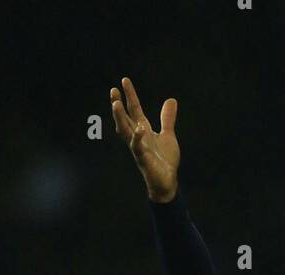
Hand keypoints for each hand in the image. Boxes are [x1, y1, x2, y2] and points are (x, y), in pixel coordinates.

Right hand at [110, 76, 179, 202]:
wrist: (167, 183)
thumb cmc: (164, 161)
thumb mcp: (167, 135)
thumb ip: (167, 118)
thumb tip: (171, 100)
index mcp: (143, 130)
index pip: (134, 110)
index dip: (130, 95)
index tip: (124, 80)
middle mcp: (138, 137)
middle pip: (125, 118)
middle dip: (118, 105)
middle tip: (113, 90)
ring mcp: (139, 148)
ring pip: (125, 131)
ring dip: (120, 118)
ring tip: (116, 104)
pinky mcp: (144, 160)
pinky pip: (138, 148)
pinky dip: (137, 138)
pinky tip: (139, 129)